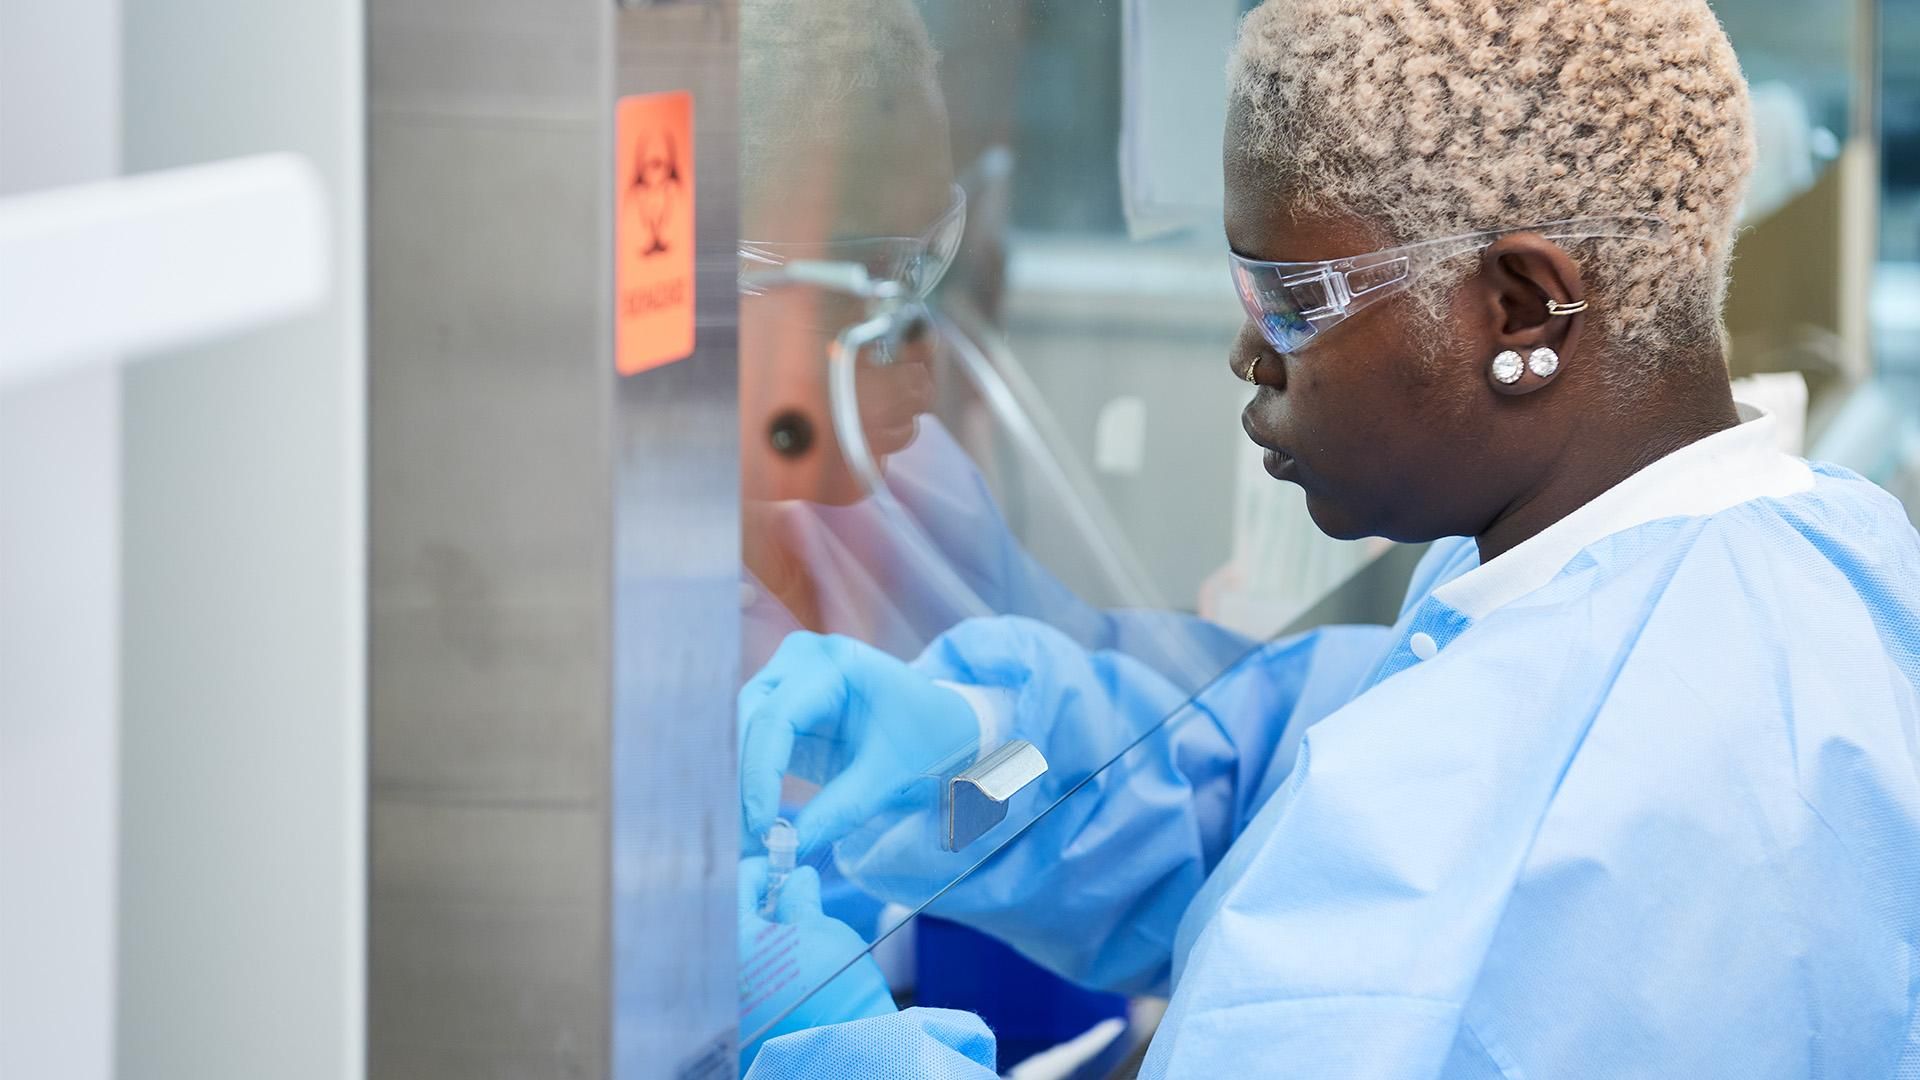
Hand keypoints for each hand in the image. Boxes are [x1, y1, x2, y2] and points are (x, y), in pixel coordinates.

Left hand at [737, 857, 894, 1068]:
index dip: (762, 871)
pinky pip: (745, 982)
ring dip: (760, 936)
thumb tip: (797, 879)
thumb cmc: (837, 984)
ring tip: (792, 935)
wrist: (851, 1045)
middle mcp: (724, 971)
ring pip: (738, 952)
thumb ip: (799, 897)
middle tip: (787, 899)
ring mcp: (731, 1000)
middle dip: (758, 904)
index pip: (738, 885)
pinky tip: (788, 967)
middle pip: (732, 920)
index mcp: (737, 940)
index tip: (780, 869)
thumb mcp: (820, 927)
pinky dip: (762, 967)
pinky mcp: (743, 1023)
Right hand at [739, 632, 977, 856]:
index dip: (761, 772)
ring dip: (746, 780)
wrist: (946, 729)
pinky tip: (757, 816)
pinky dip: (755, 778)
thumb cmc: (927, 741)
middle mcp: (806, 659)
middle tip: (751, 836)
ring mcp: (791, 676)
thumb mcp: (890, 779)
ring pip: (746, 728)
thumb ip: (838, 810)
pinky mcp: (786, 704)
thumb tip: (786, 845)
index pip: (779, 715)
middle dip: (748, 778)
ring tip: (753, 833)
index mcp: (839, 662)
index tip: (761, 825)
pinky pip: (756, 739)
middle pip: (753, 717)